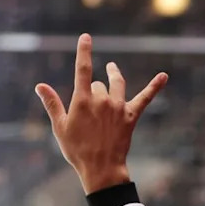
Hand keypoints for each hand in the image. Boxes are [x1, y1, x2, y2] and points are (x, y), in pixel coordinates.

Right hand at [35, 34, 167, 193]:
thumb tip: (40, 86)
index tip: (86, 37)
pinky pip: (145, 98)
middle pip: (98, 84)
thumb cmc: (77, 150)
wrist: (101, 168)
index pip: (82, 69)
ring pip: (117, 84)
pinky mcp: (131, 116)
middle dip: (93, 91)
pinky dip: (154, 86)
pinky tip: (164, 76)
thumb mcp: (60, 127)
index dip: (84, 51)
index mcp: (82, 101)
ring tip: (112, 69)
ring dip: (114, 76)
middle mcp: (102, 100)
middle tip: (89, 112)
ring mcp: (119, 108)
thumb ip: (52, 104)